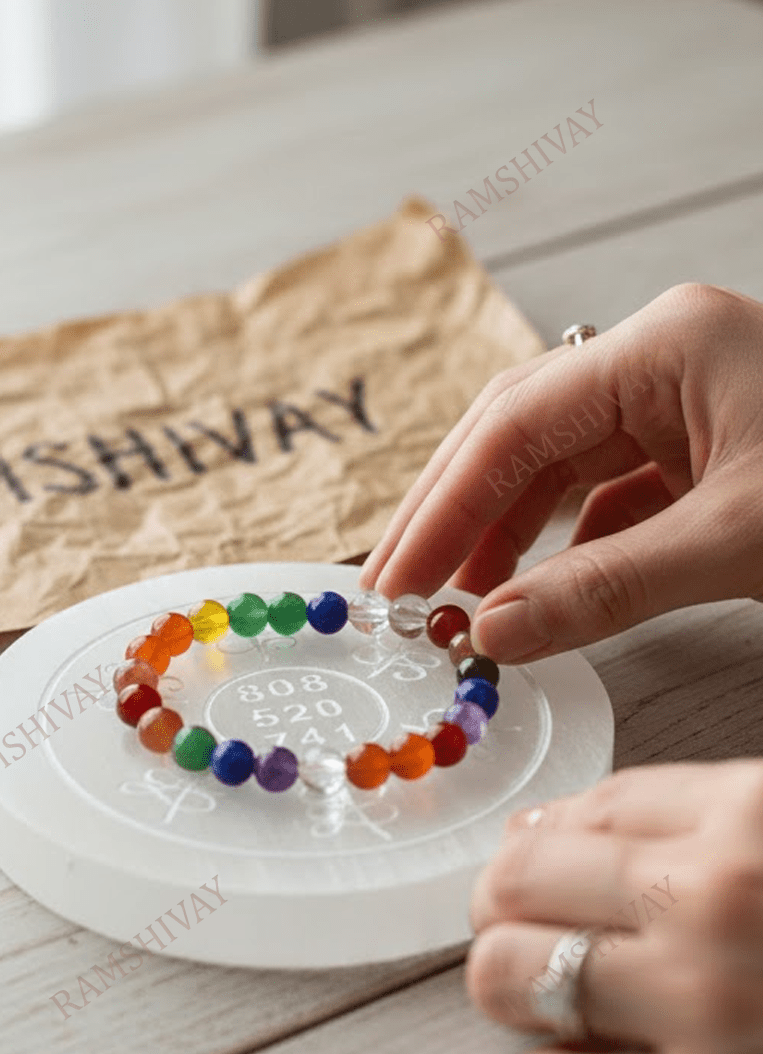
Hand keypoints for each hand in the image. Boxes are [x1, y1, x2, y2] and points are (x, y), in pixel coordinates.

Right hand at [359, 283, 762, 662]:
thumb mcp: (739, 540)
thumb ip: (609, 588)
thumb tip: (494, 632)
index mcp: (667, 347)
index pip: (515, 427)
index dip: (444, 509)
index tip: (399, 580)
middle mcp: (662, 361)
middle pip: (518, 435)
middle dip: (454, 514)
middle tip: (399, 585)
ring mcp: (681, 402)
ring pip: (557, 463)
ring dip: (504, 530)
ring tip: (464, 594)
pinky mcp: (702, 446)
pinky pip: (607, 489)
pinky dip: (568, 541)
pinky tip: (543, 581)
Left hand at [467, 760, 762, 1053]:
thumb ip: (694, 815)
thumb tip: (549, 827)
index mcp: (752, 815)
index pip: (582, 810)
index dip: (541, 840)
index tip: (536, 865)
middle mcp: (715, 898)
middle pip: (517, 880)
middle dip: (503, 905)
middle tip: (521, 927)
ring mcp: (708, 1009)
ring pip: (505, 974)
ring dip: (509, 985)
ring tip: (542, 996)